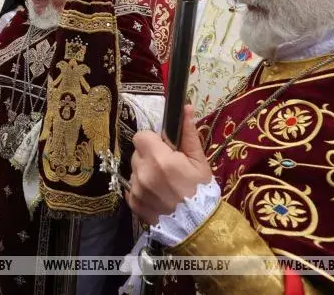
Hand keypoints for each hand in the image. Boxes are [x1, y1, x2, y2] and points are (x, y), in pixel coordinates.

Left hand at [126, 106, 212, 224]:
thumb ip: (188, 133)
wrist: (198, 227)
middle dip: (150, 156)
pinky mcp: (133, 204)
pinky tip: (157, 195)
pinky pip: (132, 188)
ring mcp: (136, 190)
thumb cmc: (201, 191)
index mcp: (160, 159)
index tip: (165, 149)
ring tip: (163, 185)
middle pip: (138, 153)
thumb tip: (185, 107)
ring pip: (135, 171)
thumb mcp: (199, 160)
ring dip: (145, 173)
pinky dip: (141, 189)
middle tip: (167, 168)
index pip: (141, 136)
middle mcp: (144, 173)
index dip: (152, 140)